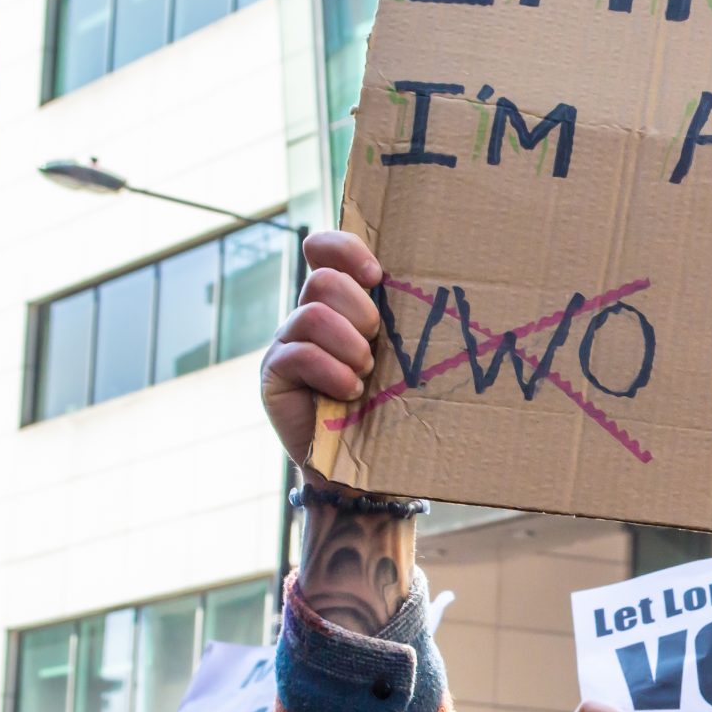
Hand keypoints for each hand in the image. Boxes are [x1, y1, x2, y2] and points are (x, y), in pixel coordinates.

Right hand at [259, 231, 381, 465]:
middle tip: (376, 343)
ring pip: (312, 314)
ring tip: (365, 373)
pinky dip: (332, 373)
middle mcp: (307, 315)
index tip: (377, 275)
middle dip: (359, 310)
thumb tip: (438, 288)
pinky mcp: (274, 373)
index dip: (345, 250)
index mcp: (338, 302)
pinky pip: (299, 354)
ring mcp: (287, 342)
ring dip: (349, 345)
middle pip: (323, 280)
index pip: (324, 250)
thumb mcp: (399, 355)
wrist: (363, 461)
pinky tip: (349, 392)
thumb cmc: (390, 402)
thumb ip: (401, 321)